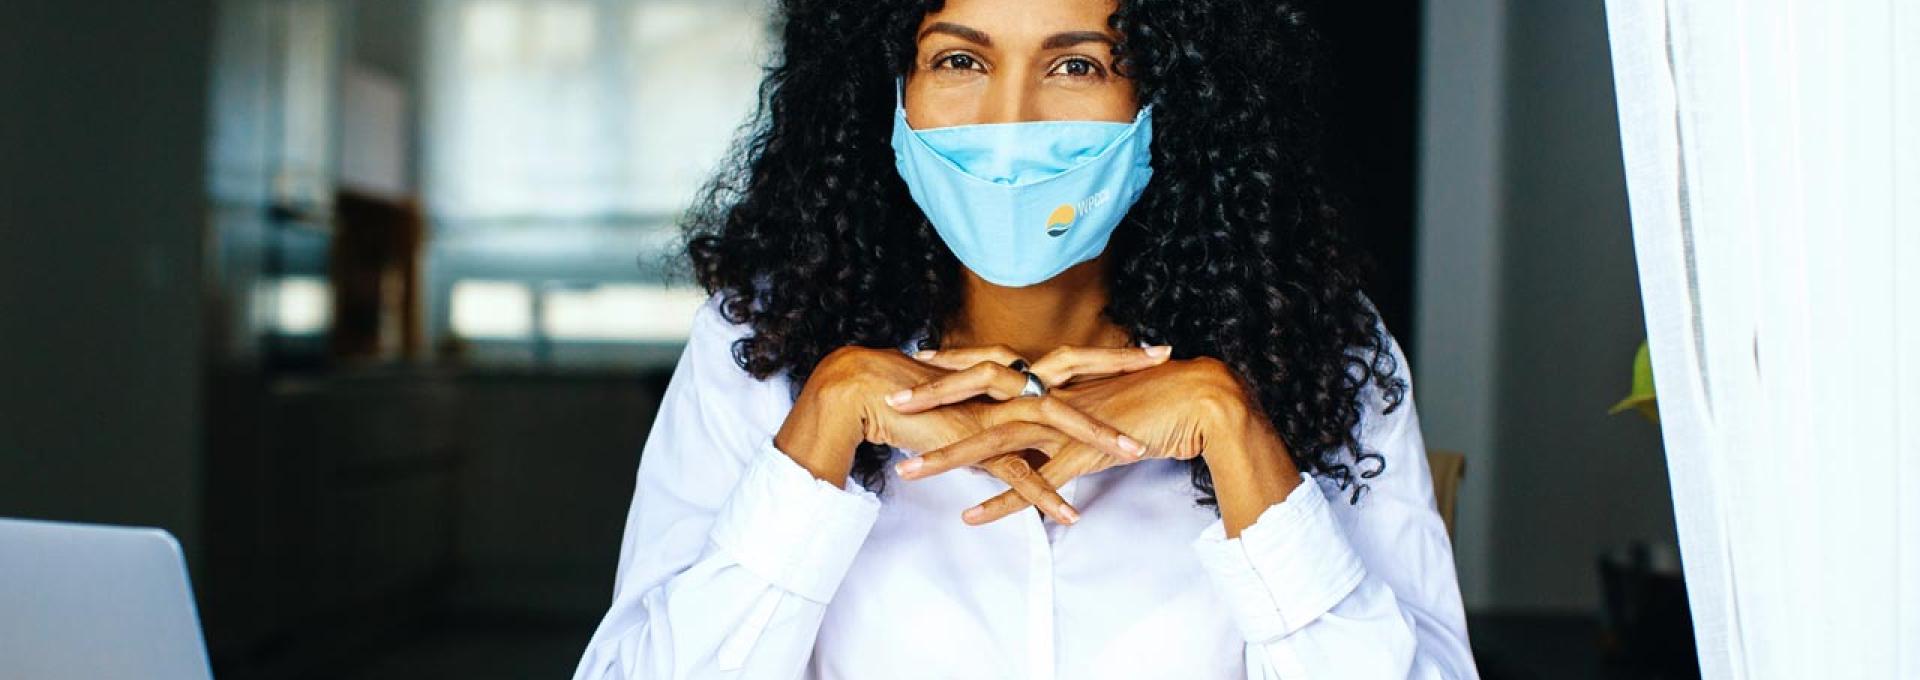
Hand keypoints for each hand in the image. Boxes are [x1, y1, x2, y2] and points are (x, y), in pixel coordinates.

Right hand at [773, 345, 1148, 523]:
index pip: (1073, 356)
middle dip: (1120, 367)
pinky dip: (1045, 494)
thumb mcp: (972, 394)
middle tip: (1164, 362)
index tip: (1155, 349)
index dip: (1114, 352)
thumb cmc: (918, 391)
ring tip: (1135, 453)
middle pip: (1074, 370)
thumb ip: (1004, 403)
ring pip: (1054, 420)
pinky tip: (1070, 515)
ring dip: (1096, 437)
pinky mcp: (975, 441)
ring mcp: (994, 411)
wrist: (870, 392)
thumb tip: (1032, 414)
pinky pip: (1017, 472)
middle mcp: (1008, 381)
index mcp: (1012, 368)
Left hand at [902, 353, 1299, 525]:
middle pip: (981, 393)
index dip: (953, 367)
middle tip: (890, 404)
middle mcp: (1054, 390)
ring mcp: (1067, 419)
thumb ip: (1072, 402)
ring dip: (950, 458)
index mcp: (1055, 373)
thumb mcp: (1101, 395)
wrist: (1202, 398)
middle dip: (932, 400)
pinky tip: (972, 518)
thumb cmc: (1155, 395)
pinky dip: (1004, 501)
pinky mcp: (1086, 451)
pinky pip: (1038, 479)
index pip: (992, 366)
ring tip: (909, 474)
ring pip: (997, 438)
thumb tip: (1051, 409)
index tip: (913, 367)